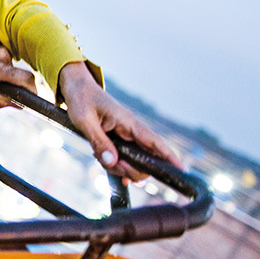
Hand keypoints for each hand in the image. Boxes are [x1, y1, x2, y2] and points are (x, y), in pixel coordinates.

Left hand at [57, 62, 182, 182]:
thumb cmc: (81, 99)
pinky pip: (124, 158)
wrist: (76, 87)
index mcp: (128, 122)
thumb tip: (112, 162)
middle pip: (146, 159)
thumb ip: (99, 142)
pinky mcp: (119, 138)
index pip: (155, 142)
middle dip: (131, 170)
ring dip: (118, 167)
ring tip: (99, 156)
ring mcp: (126, 135)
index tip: (182, 171)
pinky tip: (107, 164)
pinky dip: (115, 164)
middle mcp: (131, 130)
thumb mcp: (84, 121)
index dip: (170, 157)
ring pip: (134, 161)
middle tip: (110, 164)